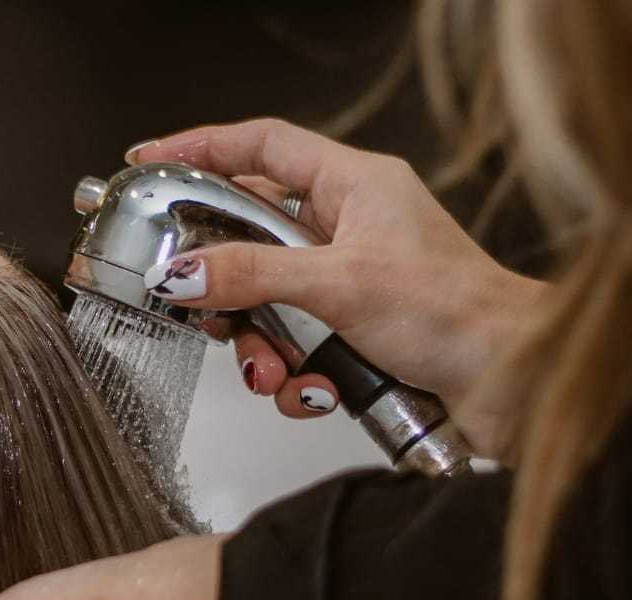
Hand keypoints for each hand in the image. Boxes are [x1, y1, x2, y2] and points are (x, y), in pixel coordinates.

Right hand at [128, 118, 546, 458]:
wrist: (510, 382)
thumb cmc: (458, 313)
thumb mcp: (339, 284)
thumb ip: (253, 276)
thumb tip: (183, 273)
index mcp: (354, 186)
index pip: (263, 146)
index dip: (203, 148)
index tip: (151, 162)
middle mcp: (348, 229)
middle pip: (250, 239)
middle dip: (226, 288)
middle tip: (202, 307)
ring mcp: (347, 283)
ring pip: (265, 306)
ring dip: (260, 348)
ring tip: (274, 372)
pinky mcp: (349, 333)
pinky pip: (291, 349)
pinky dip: (292, 378)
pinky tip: (313, 391)